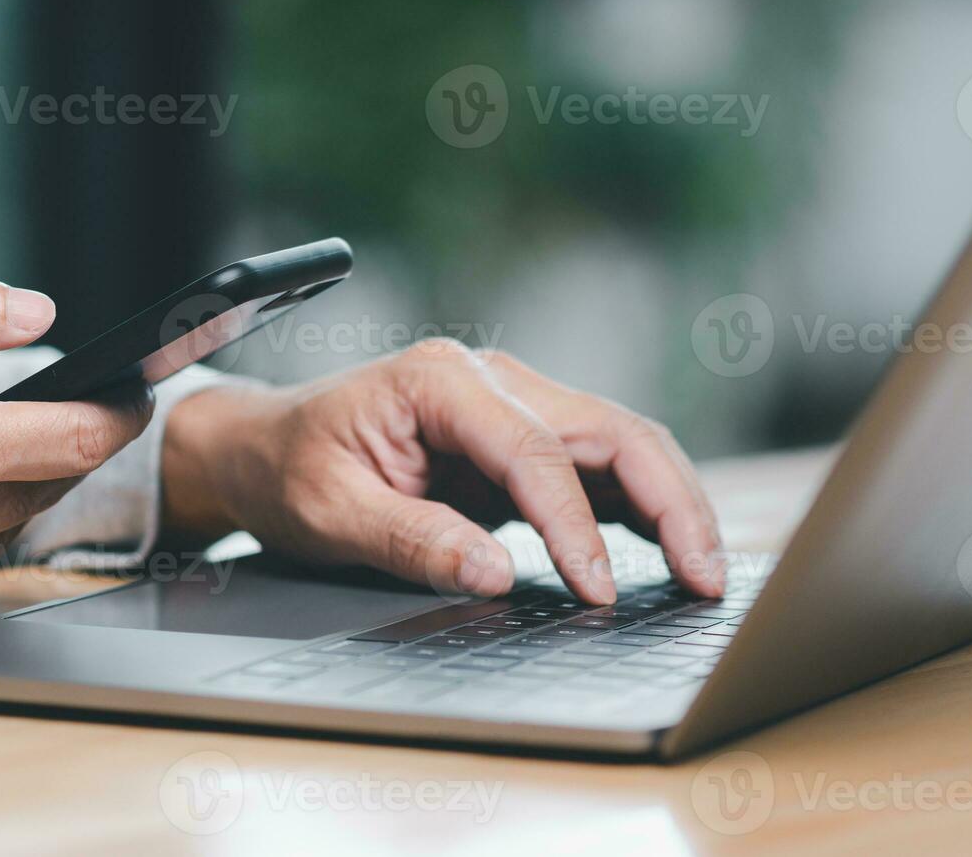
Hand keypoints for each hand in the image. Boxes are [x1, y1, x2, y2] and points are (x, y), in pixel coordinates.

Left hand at [162, 340, 723, 603]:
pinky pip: (600, 467)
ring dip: (672, 501)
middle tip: (706, 574)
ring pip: (622, 443)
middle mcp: (493, 380)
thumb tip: (494, 576)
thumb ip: (413, 540)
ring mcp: (515, 403)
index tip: (597, 591)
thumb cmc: (289, 468)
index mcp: (443, 381)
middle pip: (610, 431)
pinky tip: (671, 549)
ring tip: (706, 568)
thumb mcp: (330, 512)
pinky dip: (643, 506)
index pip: (535, 451)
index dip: (574, 525)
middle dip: (669, 502)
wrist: (265, 445)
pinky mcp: (524, 438)